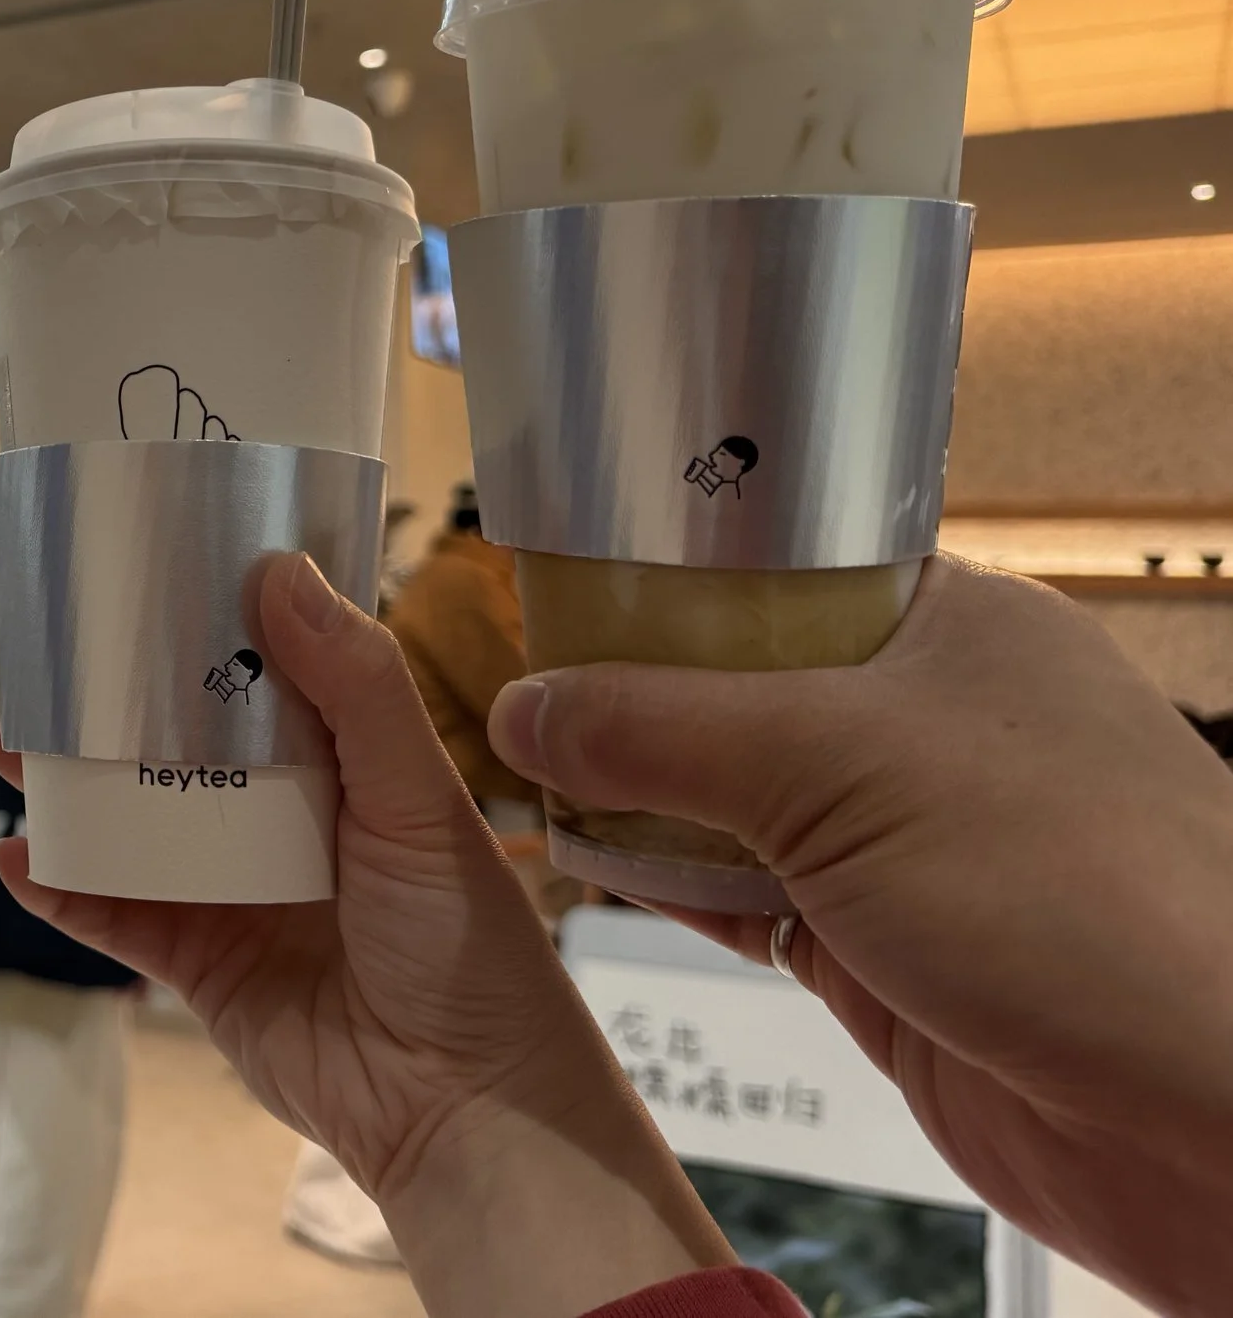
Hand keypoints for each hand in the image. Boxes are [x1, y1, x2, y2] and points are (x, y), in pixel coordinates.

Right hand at [0, 553, 732, 1317]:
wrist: (461, 1107)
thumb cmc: (464, 944)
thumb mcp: (418, 799)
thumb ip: (355, 687)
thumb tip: (276, 569)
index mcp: (346, 763)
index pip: (264, 671)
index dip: (203, 625)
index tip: (139, 572)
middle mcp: (284, 817)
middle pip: (181, 741)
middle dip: (112, 703)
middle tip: (47, 661)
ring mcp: (234, 891)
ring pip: (135, 822)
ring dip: (72, 785)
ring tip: (10, 747)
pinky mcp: (198, 965)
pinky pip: (115, 916)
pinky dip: (64, 887)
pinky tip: (22, 857)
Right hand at [487, 555, 1232, 1317]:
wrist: (1210, 1118)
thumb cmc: (1092, 900)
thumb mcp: (836, 765)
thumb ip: (662, 729)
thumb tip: (527, 708)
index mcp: (954, 625)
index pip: (780, 569)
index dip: (669, 575)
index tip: (562, 581)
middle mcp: (933, 724)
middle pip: (745, 685)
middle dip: (635, 693)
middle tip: (523, 685)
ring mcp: (908, 841)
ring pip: (737, 797)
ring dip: (642, 798)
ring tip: (533, 771)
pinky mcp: (885, 948)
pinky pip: (747, 895)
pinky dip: (670, 884)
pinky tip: (593, 864)